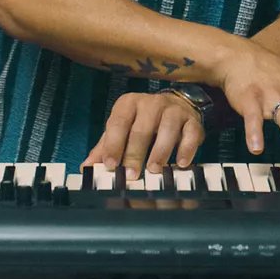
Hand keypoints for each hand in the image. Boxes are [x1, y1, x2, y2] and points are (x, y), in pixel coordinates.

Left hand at [81, 91, 205, 180]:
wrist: (177, 106)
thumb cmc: (143, 122)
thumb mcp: (122, 129)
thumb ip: (106, 147)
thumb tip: (87, 167)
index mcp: (129, 104)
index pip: (118, 123)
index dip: (114, 144)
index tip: (110, 165)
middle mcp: (151, 103)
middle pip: (141, 129)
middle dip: (135, 153)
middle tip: (131, 175)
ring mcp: (173, 110)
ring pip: (167, 128)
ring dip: (160, 151)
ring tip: (154, 169)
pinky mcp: (192, 120)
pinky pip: (191, 133)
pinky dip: (186, 148)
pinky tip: (181, 163)